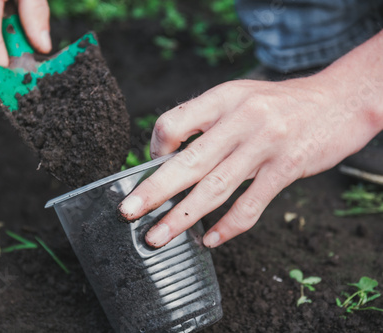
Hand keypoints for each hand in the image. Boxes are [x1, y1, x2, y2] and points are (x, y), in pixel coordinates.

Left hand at [118, 70, 382, 248]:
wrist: (338, 100)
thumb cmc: (279, 104)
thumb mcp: (239, 97)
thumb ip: (206, 122)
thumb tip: (168, 156)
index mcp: (222, 98)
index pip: (173, 122)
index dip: (155, 146)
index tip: (152, 163)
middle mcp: (241, 119)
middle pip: (188, 162)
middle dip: (154, 191)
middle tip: (127, 212)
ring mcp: (265, 144)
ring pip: (214, 188)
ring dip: (181, 217)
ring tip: (157, 237)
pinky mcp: (288, 167)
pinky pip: (251, 205)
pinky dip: (228, 227)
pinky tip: (210, 240)